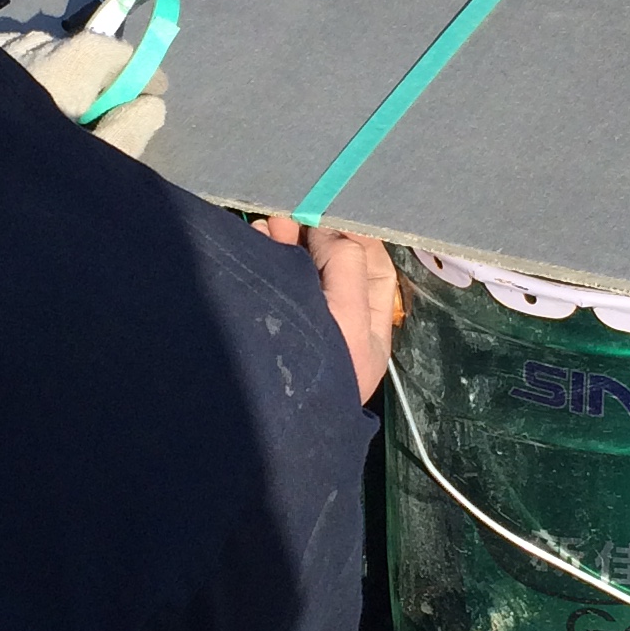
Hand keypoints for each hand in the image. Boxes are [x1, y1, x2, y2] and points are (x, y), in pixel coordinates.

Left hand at [0, 23, 167, 159]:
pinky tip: (10, 118)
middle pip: (71, 52)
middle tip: (106, 115)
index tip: (153, 95)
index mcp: (58, 72)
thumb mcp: (93, 167)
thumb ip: (129, 132)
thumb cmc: (21, 184)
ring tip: (57, 117)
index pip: (108, 50)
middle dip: (95, 79)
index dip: (137, 70)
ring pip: (34, 57)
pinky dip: (18, 82)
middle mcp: (20, 53)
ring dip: (54, 78)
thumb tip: (150, 104)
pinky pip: (0, 65)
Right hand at [260, 216, 396, 402]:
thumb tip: (325, 232)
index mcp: (368, 332)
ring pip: (299, 273)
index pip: (374, 272)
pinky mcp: (266, 322)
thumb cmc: (320, 370)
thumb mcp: (346, 317)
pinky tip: (255, 240)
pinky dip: (266, 259)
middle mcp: (337, 328)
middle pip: (334, 268)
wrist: (267, 421)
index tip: (335, 209)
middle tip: (293, 212)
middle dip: (315, 236)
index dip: (358, 238)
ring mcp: (300, 325)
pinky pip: (272, 283)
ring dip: (286, 243)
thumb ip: (344, 265)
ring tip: (268, 223)